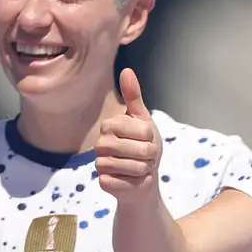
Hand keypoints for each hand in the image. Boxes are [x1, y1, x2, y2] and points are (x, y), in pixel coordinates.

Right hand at [94, 68, 162, 201]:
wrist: (145, 177)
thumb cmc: (145, 147)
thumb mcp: (144, 120)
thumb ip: (134, 97)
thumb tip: (126, 70)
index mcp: (110, 126)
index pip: (141, 130)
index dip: (151, 138)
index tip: (148, 140)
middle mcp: (101, 143)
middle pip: (138, 149)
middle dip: (150, 155)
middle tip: (146, 156)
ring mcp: (100, 163)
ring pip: (132, 166)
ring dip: (144, 168)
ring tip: (140, 167)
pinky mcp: (103, 181)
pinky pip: (124, 181)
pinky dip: (135, 181)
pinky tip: (131, 179)